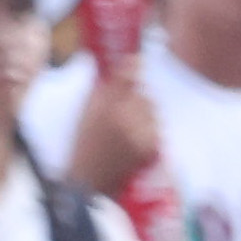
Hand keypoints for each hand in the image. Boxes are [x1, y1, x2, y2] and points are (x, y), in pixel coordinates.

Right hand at [58, 56, 160, 201]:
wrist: (89, 180)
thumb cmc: (84, 144)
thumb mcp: (86, 112)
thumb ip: (103, 88)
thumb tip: (124, 64)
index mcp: (105, 107)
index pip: (127, 75)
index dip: (133, 65)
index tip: (135, 59)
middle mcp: (125, 118)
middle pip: (145, 95)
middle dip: (137, 99)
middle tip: (123, 111)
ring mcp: (140, 133)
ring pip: (153, 111)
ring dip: (145, 115)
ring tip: (127, 129)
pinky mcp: (150, 148)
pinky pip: (156, 128)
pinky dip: (149, 131)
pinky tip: (134, 140)